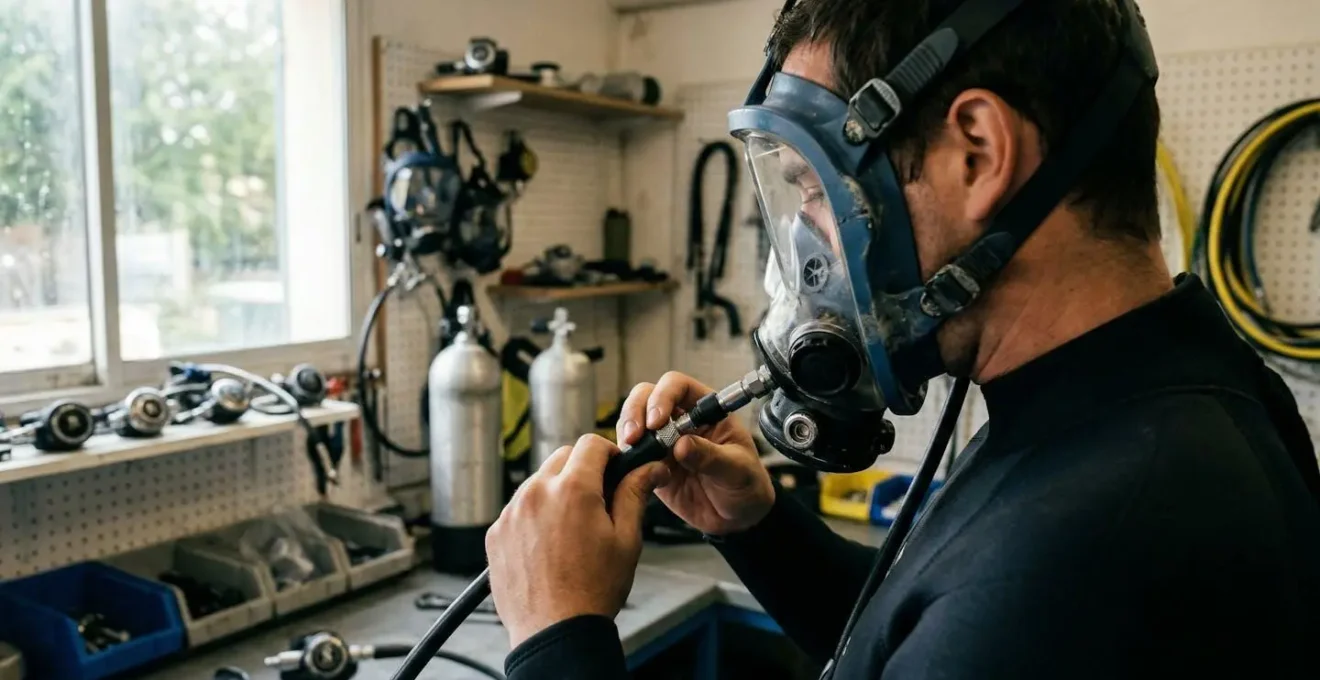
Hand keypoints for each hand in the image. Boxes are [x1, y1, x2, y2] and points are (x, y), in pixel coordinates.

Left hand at [486, 434, 670, 648]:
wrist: (555, 632)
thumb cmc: (592, 591)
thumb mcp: (626, 539)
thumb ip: (634, 494)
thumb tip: (649, 469)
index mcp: (572, 490)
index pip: (590, 444)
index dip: (608, 454)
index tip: (614, 469)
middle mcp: (536, 494)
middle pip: (561, 457)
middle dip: (581, 470)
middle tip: (597, 501)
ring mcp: (511, 513)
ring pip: (537, 482)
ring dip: (556, 492)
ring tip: (572, 529)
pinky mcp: (496, 533)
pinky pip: (518, 509)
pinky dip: (534, 516)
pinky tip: (549, 545)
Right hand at [618, 371, 774, 535]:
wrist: (737, 519)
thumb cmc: (746, 485)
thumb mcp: (737, 470)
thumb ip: (711, 456)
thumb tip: (682, 445)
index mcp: (707, 410)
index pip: (678, 386)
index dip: (664, 396)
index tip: (657, 421)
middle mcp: (682, 420)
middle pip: (647, 396)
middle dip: (636, 412)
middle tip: (635, 436)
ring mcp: (664, 441)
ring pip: (635, 421)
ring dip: (627, 432)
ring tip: (633, 451)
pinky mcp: (652, 464)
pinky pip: (632, 453)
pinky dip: (627, 456)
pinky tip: (634, 469)